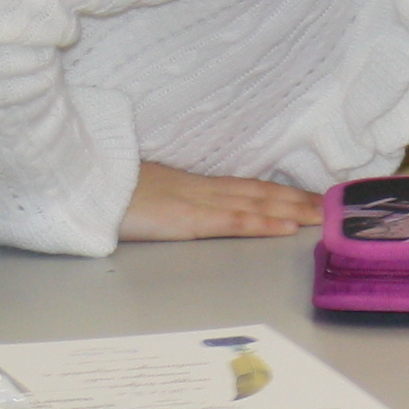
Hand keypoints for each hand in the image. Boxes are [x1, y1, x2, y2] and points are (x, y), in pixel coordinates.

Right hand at [118, 164, 320, 240]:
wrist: (79, 182)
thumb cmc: (98, 192)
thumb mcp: (134, 197)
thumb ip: (157, 203)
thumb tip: (164, 210)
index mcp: (185, 185)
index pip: (239, 187)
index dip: (272, 190)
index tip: (299, 195)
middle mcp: (197, 189)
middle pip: (256, 190)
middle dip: (294, 197)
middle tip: (329, 204)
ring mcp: (195, 202)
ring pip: (256, 202)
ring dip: (292, 208)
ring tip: (323, 215)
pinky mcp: (188, 219)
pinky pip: (234, 221)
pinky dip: (265, 222)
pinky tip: (288, 226)